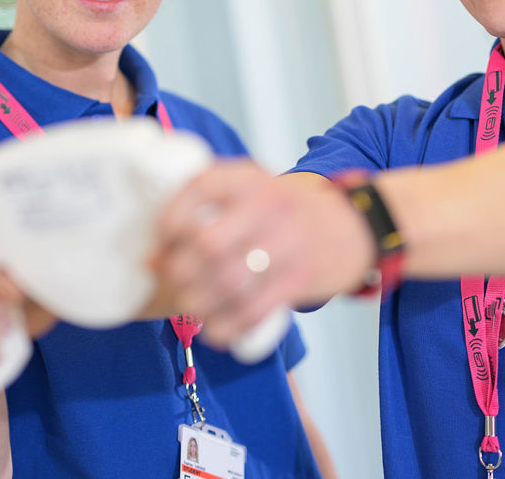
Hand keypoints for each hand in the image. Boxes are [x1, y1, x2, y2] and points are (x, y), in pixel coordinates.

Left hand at [152, 159, 374, 348]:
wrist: (352, 225)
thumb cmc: (285, 212)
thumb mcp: (252, 191)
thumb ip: (208, 211)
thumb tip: (152, 256)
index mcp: (250, 177)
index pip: (198, 188)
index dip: (170, 218)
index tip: (160, 240)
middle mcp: (269, 204)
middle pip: (207, 244)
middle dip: (179, 270)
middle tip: (171, 279)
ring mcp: (287, 242)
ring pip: (227, 282)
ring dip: (197, 303)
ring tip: (189, 305)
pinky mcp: (300, 278)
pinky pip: (252, 310)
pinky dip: (225, 327)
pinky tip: (216, 328)